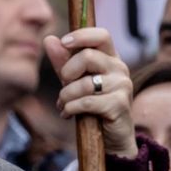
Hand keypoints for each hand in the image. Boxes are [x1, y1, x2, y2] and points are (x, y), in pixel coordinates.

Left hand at [46, 27, 134, 154]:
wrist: (109, 135)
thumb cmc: (91, 103)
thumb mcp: (73, 80)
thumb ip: (62, 61)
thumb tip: (49, 39)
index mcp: (110, 58)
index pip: (101, 35)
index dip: (82, 36)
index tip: (64, 42)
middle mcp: (119, 68)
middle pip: (88, 56)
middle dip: (67, 72)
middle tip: (64, 85)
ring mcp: (122, 86)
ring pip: (84, 83)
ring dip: (66, 95)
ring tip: (64, 104)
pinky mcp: (119, 104)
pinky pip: (87, 102)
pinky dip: (71, 108)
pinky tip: (68, 113)